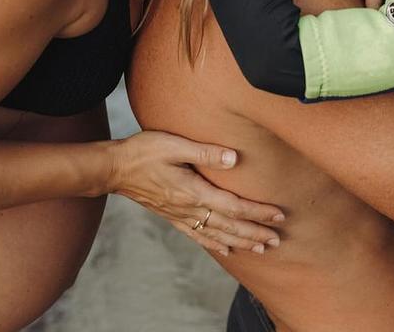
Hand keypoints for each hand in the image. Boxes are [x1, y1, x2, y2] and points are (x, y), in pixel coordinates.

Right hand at [109, 130, 283, 256]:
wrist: (114, 168)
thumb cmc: (144, 151)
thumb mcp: (174, 144)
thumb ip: (205, 152)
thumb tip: (234, 158)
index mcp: (193, 191)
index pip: (233, 206)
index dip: (257, 213)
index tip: (278, 216)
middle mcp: (189, 209)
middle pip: (229, 226)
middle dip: (255, 233)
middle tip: (278, 239)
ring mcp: (180, 215)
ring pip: (217, 235)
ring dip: (241, 242)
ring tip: (262, 249)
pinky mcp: (172, 216)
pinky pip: (198, 236)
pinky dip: (216, 244)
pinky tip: (227, 249)